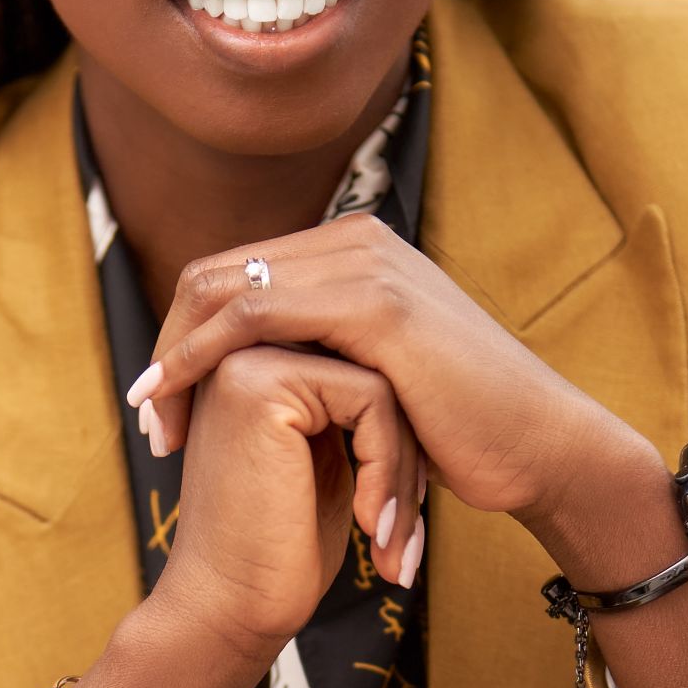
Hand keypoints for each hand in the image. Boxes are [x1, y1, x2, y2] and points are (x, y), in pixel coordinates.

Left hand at [126, 214, 643, 537]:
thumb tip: (246, 359)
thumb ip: (322, 346)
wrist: (542, 447)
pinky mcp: (376, 306)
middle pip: (215, 276)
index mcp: (353, 248)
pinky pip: (254, 318)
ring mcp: (368, 264)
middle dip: (167, 347)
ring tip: (155, 428)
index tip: (158, 406)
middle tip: (146, 420)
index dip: (181, 335)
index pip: (232, 274)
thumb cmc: (460, 426)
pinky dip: (200, 359)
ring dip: (173, 360)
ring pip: (225, 292)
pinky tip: (181, 404)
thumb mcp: (375, 372)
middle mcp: (357, 239)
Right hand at [148, 343, 428, 656]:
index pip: (358, 371)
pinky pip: (371, 399)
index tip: (397, 519)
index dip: (394, 443)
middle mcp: (240, 350)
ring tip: (394, 540)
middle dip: (403, 454)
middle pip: (371, 371)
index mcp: (252, 365)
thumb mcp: (320, 462)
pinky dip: (389, 469)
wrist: (228, 608)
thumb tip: (408, 378)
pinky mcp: (259, 383)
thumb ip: (343, 411)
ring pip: (379, 385)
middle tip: (404, 536)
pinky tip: (372, 527)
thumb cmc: (278, 551)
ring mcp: (244, 360)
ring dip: (403, 470)